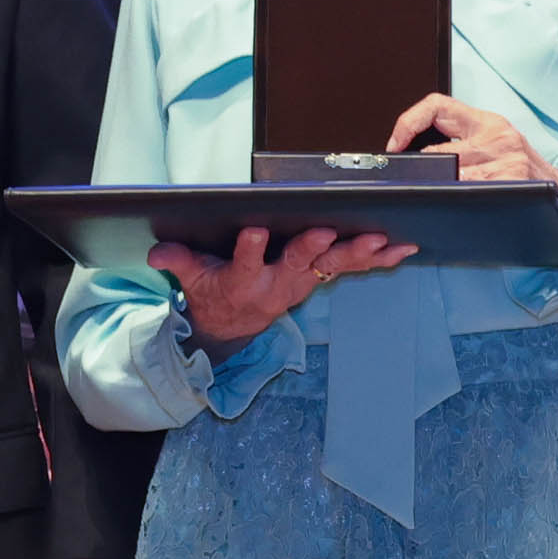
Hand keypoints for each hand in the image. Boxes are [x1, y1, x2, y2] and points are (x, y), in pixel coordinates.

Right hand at [152, 223, 401, 352]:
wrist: (234, 325)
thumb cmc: (214, 291)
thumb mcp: (190, 279)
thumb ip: (177, 262)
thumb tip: (155, 253)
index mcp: (245, 281)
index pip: (245, 264)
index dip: (251, 250)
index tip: (256, 232)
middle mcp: (278, 284)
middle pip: (298, 265)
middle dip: (315, 249)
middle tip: (329, 233)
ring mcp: (303, 283)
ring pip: (333, 266)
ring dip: (359, 254)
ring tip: (384, 240)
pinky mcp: (319, 279)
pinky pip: (352, 268)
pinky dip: (377, 259)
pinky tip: (402, 248)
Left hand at [387, 91, 557, 256]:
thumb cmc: (527, 178)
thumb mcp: (497, 149)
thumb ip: (463, 146)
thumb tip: (412, 157)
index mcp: (489, 122)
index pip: (437, 105)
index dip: (407, 122)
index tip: (394, 145)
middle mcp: (498, 136)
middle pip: (437, 153)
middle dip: (420, 176)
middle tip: (408, 189)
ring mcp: (507, 160)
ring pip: (449, 178)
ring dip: (436, 194)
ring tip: (430, 203)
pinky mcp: (513, 182)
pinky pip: (469, 194)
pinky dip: (455, 205)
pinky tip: (453, 213)